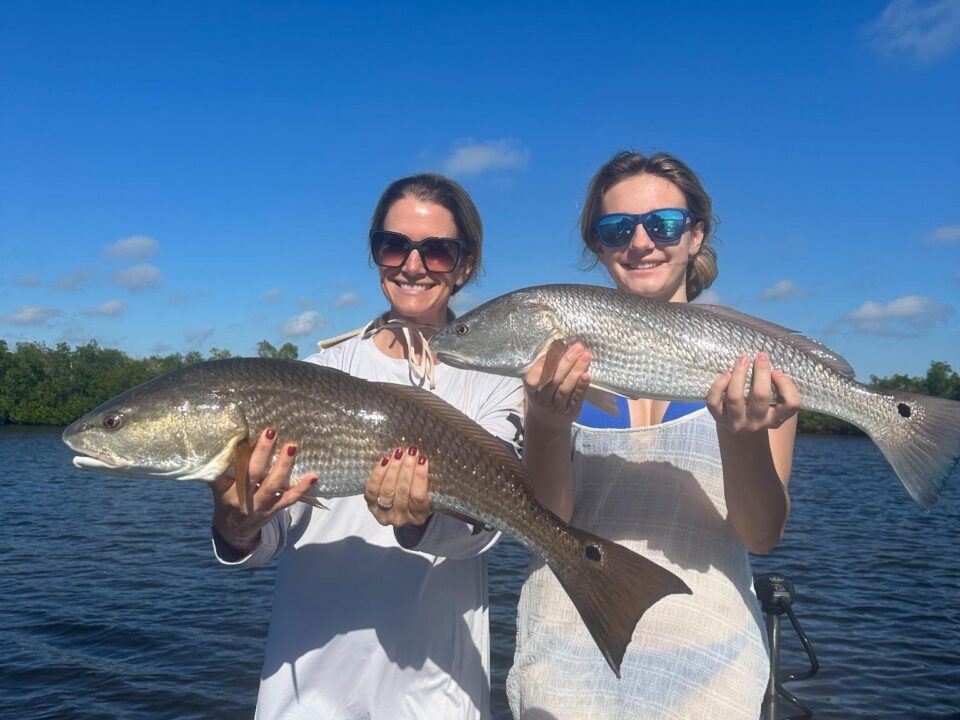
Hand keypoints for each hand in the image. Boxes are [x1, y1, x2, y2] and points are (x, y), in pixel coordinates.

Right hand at [210, 427, 317, 553]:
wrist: (234, 530)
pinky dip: (302, 488)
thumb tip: (235, 437)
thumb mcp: (220, 485)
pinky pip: (289, 499)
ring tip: (292, 447)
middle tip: (271, 432)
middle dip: (262, 452)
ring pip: (272, 485)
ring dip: (283, 466)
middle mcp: (241, 499)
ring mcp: (259, 506)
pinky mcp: (273, 510)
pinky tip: (313, 476)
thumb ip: (225, 466)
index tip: (245, 434)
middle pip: (253, 474)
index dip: (237, 453)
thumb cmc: (227, 498)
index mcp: (225, 489)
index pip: (229, 469)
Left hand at [365, 445, 431, 526]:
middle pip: (402, 491)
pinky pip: (372, 489)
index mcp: (418, 516)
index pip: (419, 497)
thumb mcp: (427, 493)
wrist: (398, 509)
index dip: (420, 477)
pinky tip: (385, 460)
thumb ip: (425, 481)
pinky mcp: (371, 506)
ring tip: (398, 454)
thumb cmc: (415, 496)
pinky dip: (378, 473)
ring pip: (387, 490)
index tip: (422, 459)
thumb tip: (421, 458)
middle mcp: (401, 518)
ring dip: (393, 469)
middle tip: (410, 452)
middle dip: (406, 468)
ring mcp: (384, 514)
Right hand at [523, 341, 592, 429]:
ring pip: (565, 389)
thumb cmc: (543, 395)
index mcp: (531, 390)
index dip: (544, 362)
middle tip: (577, 347)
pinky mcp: (570, 413)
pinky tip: (587, 375)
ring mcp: (555, 408)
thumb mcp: (537, 384)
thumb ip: (544, 368)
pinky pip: (576, 399)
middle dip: (566, 362)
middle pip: (553, 380)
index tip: (557, 347)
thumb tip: (561, 344)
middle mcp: (542, 400)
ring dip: (576, 371)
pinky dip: (582, 387)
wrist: (547, 423)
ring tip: (586, 356)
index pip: (533, 377)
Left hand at [707, 353, 799, 433]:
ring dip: (739, 374)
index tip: (777, 371)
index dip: (786, 385)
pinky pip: (714, 401)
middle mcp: (756, 422)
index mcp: (775, 419)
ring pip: (735, 397)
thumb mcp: (773, 403)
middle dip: (761, 372)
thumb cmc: (759, 408)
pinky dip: (718, 385)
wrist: (739, 429)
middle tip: (761, 356)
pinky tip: (726, 374)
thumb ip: (776, 387)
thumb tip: (767, 362)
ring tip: (743, 359)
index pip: (790, 404)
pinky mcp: (718, 418)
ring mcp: (736, 422)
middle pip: (761, 396)